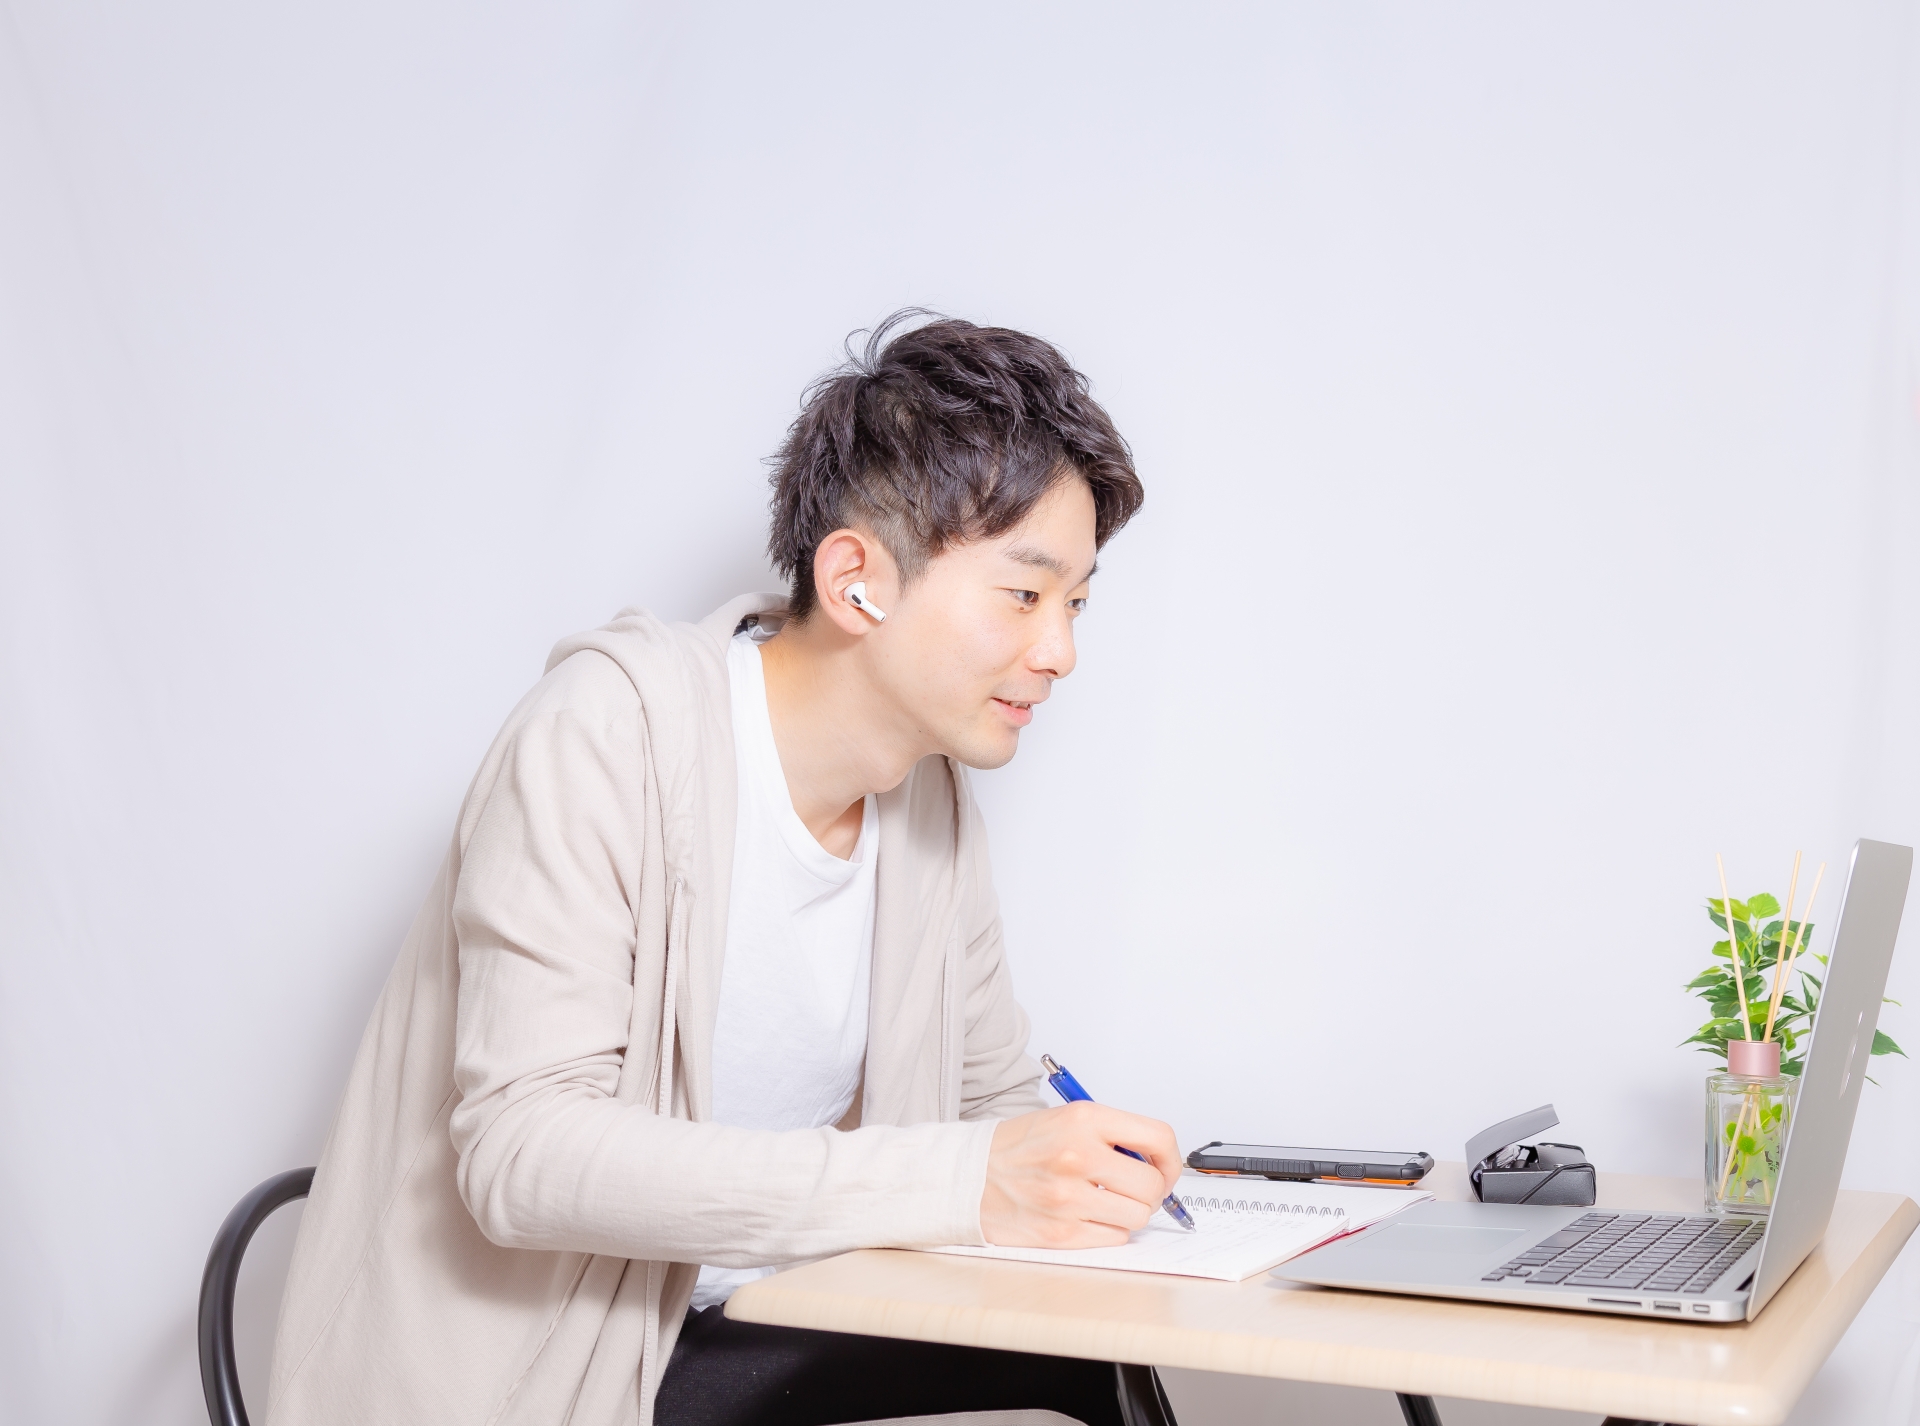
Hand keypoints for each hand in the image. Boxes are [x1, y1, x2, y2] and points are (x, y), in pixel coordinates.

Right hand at [979, 1101, 1182, 1247]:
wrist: (967, 1177)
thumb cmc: (1015, 1148)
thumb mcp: (1064, 1119)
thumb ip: (1111, 1134)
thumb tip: (1156, 1160)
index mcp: (1083, 1120)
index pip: (1158, 1137)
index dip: (1171, 1158)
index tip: (1165, 1166)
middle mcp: (1078, 1156)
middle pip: (1153, 1184)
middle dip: (1151, 1190)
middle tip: (1134, 1187)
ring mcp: (1069, 1198)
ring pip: (1138, 1216)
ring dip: (1129, 1212)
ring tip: (1106, 1201)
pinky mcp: (1061, 1233)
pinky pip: (1114, 1237)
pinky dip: (1108, 1230)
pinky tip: (1087, 1216)